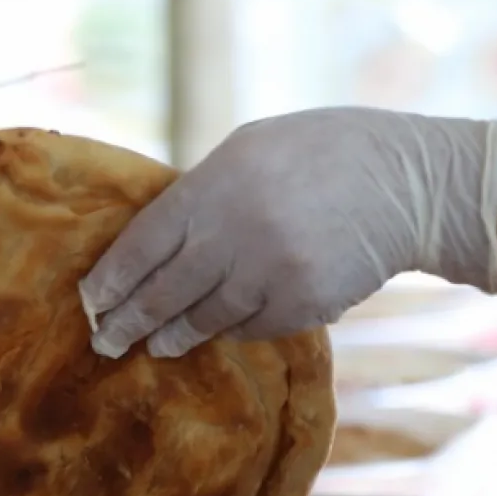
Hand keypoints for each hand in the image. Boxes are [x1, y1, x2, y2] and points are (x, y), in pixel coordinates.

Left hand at [78, 107, 496, 358]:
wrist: (407, 182)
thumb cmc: (319, 154)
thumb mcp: (249, 150)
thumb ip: (199, 195)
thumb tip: (149, 245)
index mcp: (214, 186)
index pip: (142, 245)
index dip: (111, 281)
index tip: (89, 303)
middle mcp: (236, 232)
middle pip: (163, 293)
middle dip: (128, 323)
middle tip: (104, 343)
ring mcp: (271, 273)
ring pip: (203, 320)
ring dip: (171, 337)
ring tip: (152, 345)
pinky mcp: (303, 305)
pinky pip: (249, 328)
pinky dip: (227, 330)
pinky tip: (212, 332)